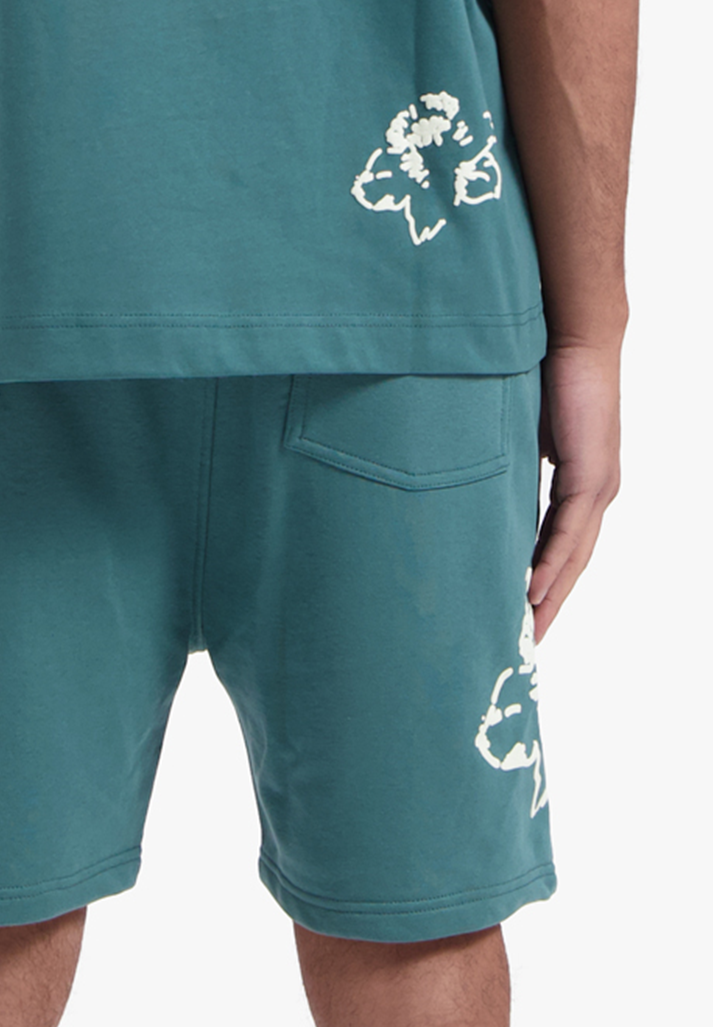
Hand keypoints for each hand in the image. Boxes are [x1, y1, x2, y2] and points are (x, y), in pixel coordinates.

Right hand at [528, 342, 622, 642]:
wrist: (574, 336)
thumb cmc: (543, 376)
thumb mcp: (517, 436)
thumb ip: (506, 467)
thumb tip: (474, 487)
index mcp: (579, 487)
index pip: (559, 549)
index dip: (540, 585)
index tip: (517, 618)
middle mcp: (595, 494)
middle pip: (570, 566)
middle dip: (547, 609)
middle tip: (520, 646)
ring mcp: (597, 487)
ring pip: (573, 558)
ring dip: (549, 599)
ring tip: (524, 633)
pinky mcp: (592, 475)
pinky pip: (569, 533)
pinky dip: (550, 566)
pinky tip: (532, 593)